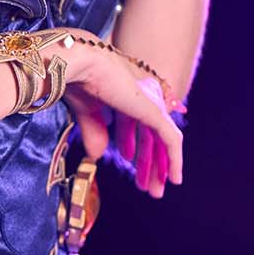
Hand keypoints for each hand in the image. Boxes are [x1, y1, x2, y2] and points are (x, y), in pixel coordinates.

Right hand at [57, 45, 182, 198]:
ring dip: (160, 167)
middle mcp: (142, 98)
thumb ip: (94, 132)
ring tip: (156, 190)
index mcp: (126, 93)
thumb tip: (96, 156)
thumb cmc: (78, 79)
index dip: (133, 143)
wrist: (81, 64)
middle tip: (146, 185)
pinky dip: (175, 160)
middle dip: (148, 162)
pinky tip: (174, 179)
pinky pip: (171, 141)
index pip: (135, 123)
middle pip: (150, 135)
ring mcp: (150, 104)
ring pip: (162, 141)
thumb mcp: (86, 112)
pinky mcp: (155, 112)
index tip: (128, 158)